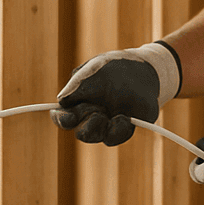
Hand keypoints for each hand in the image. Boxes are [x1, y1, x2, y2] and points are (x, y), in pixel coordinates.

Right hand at [52, 41, 180, 145]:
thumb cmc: (113, 67)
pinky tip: (124, 117)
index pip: (62, 116)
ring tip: (112, 113)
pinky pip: (115, 137)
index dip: (61, 119)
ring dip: (102, 126)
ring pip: (97, 137)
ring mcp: (106, 124)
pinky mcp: (122, 129)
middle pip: (80, 131)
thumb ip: (77, 84)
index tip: (68, 118)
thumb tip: (62, 100)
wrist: (142, 69)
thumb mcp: (94, 69)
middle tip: (97, 111)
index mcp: (77, 102)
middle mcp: (89, 116)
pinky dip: (119, 128)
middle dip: (87, 123)